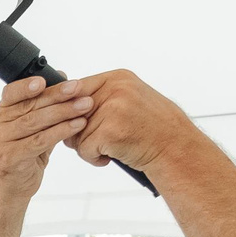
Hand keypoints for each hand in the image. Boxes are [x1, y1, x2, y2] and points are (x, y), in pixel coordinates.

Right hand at [0, 76, 94, 196]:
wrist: (13, 188)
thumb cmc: (26, 154)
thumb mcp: (34, 128)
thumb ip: (43, 106)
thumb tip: (63, 76)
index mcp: (1, 113)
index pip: (11, 92)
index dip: (27, 85)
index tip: (46, 80)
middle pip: (30, 105)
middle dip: (58, 95)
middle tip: (80, 88)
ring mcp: (2, 141)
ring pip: (36, 121)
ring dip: (64, 112)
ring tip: (86, 105)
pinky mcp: (10, 157)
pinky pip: (40, 140)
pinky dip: (61, 131)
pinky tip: (78, 124)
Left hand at [64, 69, 203, 175]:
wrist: (175, 147)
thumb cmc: (150, 128)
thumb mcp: (128, 101)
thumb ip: (99, 99)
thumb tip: (60, 104)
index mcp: (117, 78)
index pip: (73, 89)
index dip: (65, 109)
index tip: (68, 121)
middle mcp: (115, 88)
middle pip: (69, 113)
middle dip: (78, 131)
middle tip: (99, 139)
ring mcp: (113, 108)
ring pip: (74, 134)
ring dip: (88, 147)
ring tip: (112, 147)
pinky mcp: (110, 130)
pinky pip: (83, 149)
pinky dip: (94, 158)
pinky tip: (112, 156)